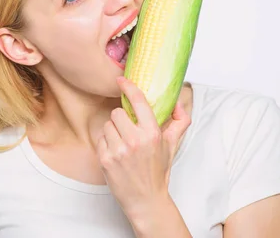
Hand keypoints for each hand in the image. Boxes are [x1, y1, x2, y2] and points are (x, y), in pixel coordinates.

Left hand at [97, 76, 192, 219]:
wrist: (146, 199)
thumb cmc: (158, 171)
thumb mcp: (172, 146)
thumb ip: (180, 122)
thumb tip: (179, 104)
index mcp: (152, 134)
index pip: (138, 101)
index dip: (128, 87)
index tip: (121, 80)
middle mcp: (135, 141)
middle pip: (118, 112)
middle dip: (122, 120)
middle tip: (129, 132)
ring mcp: (119, 150)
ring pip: (107, 125)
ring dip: (113, 132)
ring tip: (123, 145)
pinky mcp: (105, 159)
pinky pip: (100, 139)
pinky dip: (106, 144)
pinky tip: (116, 154)